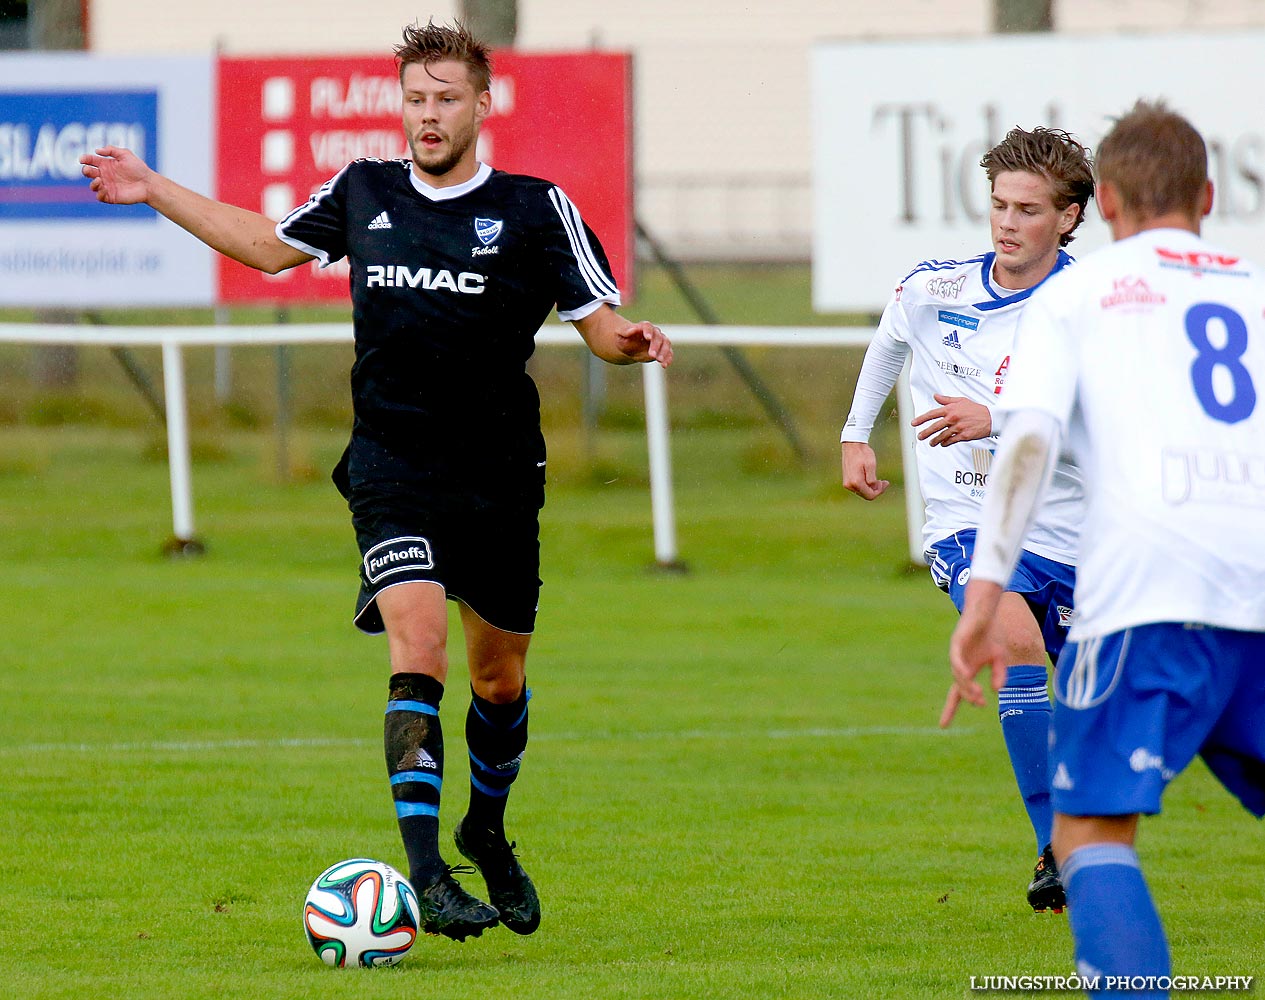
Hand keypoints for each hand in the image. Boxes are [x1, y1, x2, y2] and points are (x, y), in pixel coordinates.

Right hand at [79, 145, 153, 204]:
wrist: (149, 184)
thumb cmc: (139, 168)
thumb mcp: (126, 154)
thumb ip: (111, 150)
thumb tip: (96, 150)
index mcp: (106, 164)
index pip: (90, 161)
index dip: (84, 159)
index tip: (82, 159)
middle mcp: (105, 175)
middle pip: (88, 173)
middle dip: (86, 170)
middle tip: (89, 170)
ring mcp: (107, 186)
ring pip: (92, 186)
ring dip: (92, 183)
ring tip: (100, 180)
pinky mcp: (111, 196)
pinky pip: (99, 196)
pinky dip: (99, 192)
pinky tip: (105, 188)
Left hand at [616, 320, 672, 366]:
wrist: (628, 346)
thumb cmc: (623, 338)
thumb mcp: (620, 334)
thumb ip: (626, 331)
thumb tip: (633, 328)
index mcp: (644, 326)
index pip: (648, 327)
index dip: (648, 332)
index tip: (647, 337)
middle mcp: (654, 332)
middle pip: (658, 337)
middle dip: (656, 346)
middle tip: (652, 355)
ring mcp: (660, 341)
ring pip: (666, 344)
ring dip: (664, 352)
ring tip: (659, 361)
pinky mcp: (663, 350)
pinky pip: (668, 353)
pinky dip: (668, 359)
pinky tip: (664, 365)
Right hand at [841, 441, 888, 499]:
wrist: (852, 445)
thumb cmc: (863, 454)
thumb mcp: (871, 466)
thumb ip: (872, 480)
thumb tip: (874, 488)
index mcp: (856, 482)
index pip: (870, 495)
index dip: (880, 491)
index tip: (885, 483)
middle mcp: (849, 485)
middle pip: (866, 495)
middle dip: (876, 490)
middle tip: (883, 481)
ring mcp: (847, 483)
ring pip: (863, 492)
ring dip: (871, 487)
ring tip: (878, 479)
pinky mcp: (847, 481)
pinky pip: (859, 488)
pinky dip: (866, 485)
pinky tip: (871, 478)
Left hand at [912, 394, 991, 446]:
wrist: (991, 418)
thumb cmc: (976, 409)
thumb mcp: (961, 401)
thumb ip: (946, 399)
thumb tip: (936, 396)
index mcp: (950, 409)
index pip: (932, 414)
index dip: (921, 419)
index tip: (914, 423)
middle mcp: (953, 418)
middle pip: (934, 427)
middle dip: (925, 433)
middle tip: (920, 436)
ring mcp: (958, 428)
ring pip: (941, 436)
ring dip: (934, 440)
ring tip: (931, 443)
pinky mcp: (963, 436)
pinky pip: (950, 441)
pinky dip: (945, 443)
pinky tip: (942, 444)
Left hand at [943, 585, 1007, 726]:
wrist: (986, 614)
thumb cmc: (991, 635)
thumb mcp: (999, 659)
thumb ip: (1000, 675)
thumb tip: (997, 690)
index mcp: (967, 670)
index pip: (957, 693)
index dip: (950, 709)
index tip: (943, 726)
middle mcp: (959, 665)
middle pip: (960, 687)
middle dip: (969, 696)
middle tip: (980, 703)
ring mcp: (957, 654)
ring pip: (959, 676)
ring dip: (968, 686)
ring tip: (978, 695)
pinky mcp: (957, 643)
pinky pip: (955, 659)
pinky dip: (959, 668)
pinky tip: (964, 675)